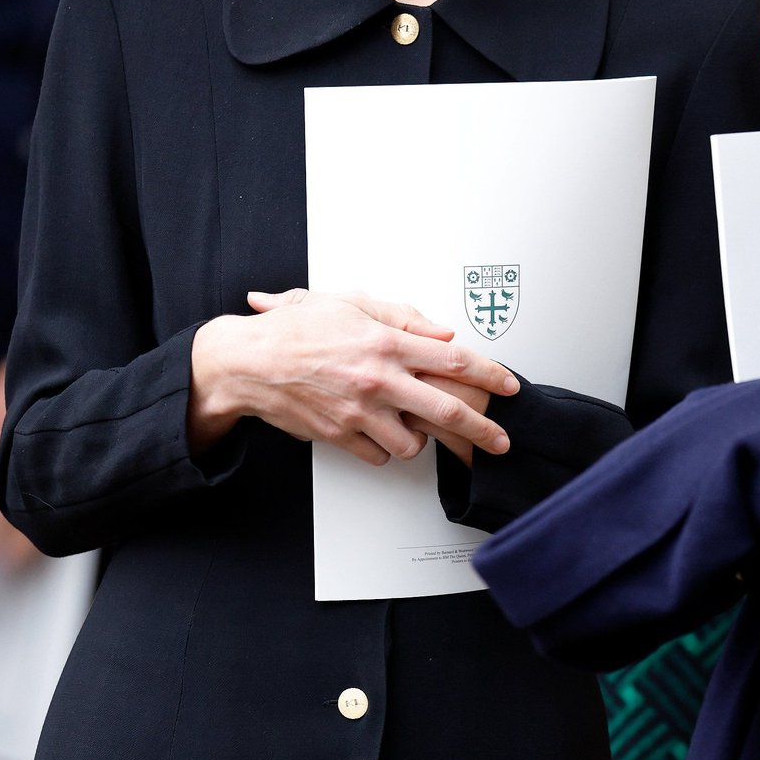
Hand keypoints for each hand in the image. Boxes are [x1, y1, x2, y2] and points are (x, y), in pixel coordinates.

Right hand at [189, 287, 518, 467]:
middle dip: (484, 430)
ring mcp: (360, 412)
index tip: (510, 386)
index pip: (455, 361)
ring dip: (416, 438)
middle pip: (448, 411)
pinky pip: (378, 455)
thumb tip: (441, 334)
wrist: (249, 362)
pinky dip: (381, 447)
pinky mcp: (340, 436)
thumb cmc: (296, 329)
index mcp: (386, 343)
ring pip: (412, 444)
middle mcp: (379, 379)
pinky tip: (374, 431)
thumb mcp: (351, 304)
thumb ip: (402, 318)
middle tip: (501, 441)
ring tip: (407, 424)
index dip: (491, 375)